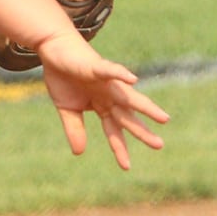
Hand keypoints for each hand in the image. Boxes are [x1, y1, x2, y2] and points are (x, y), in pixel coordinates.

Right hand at [35, 30, 167, 169]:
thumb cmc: (63, 76)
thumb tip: (80, 153)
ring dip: (144, 106)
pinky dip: (121, 74)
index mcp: (102, 105)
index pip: (114, 129)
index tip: (126, 166)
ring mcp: (105, 81)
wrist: (54, 48)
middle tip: (159, 145)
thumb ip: (75, 129)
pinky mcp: (96, 66)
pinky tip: (133, 80)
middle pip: (127, 116)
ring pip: (128, 96)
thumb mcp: (66, 109)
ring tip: (163, 118)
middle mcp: (109, 94)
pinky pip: (111, 71)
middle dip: (141, 131)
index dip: (119, 147)